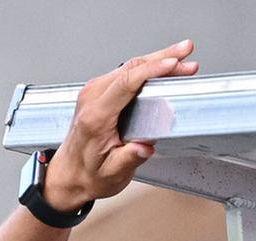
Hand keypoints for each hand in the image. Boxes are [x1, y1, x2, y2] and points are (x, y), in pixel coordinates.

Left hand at [45, 40, 199, 209]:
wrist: (69, 174)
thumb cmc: (88, 173)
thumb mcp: (111, 174)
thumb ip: (129, 160)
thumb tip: (144, 148)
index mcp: (96, 117)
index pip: (125, 83)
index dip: (151, 70)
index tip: (172, 64)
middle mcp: (92, 99)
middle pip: (130, 68)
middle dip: (162, 57)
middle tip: (186, 51)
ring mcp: (94, 92)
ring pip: (129, 66)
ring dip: (158, 59)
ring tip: (183, 57)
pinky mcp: (99, 92)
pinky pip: (126, 73)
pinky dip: (148, 67)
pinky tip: (164, 67)